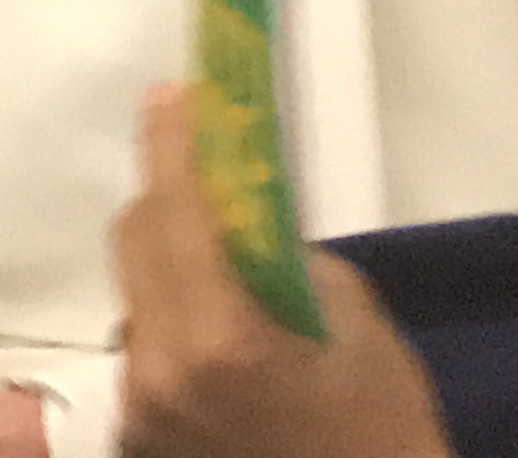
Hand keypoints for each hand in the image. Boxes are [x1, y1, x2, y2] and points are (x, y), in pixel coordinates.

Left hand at [113, 84, 452, 457]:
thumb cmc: (384, 434)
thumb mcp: (361, 334)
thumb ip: (290, 265)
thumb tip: (248, 219)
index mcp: (220, 341)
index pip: (178, 214)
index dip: (174, 146)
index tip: (174, 95)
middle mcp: (157, 371)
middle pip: (137, 243)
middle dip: (169, 195)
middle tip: (205, 158)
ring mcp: (138, 409)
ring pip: (136, 293)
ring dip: (171, 261)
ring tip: (225, 255)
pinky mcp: (134, 435)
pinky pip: (143, 343)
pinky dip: (173, 317)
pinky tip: (220, 324)